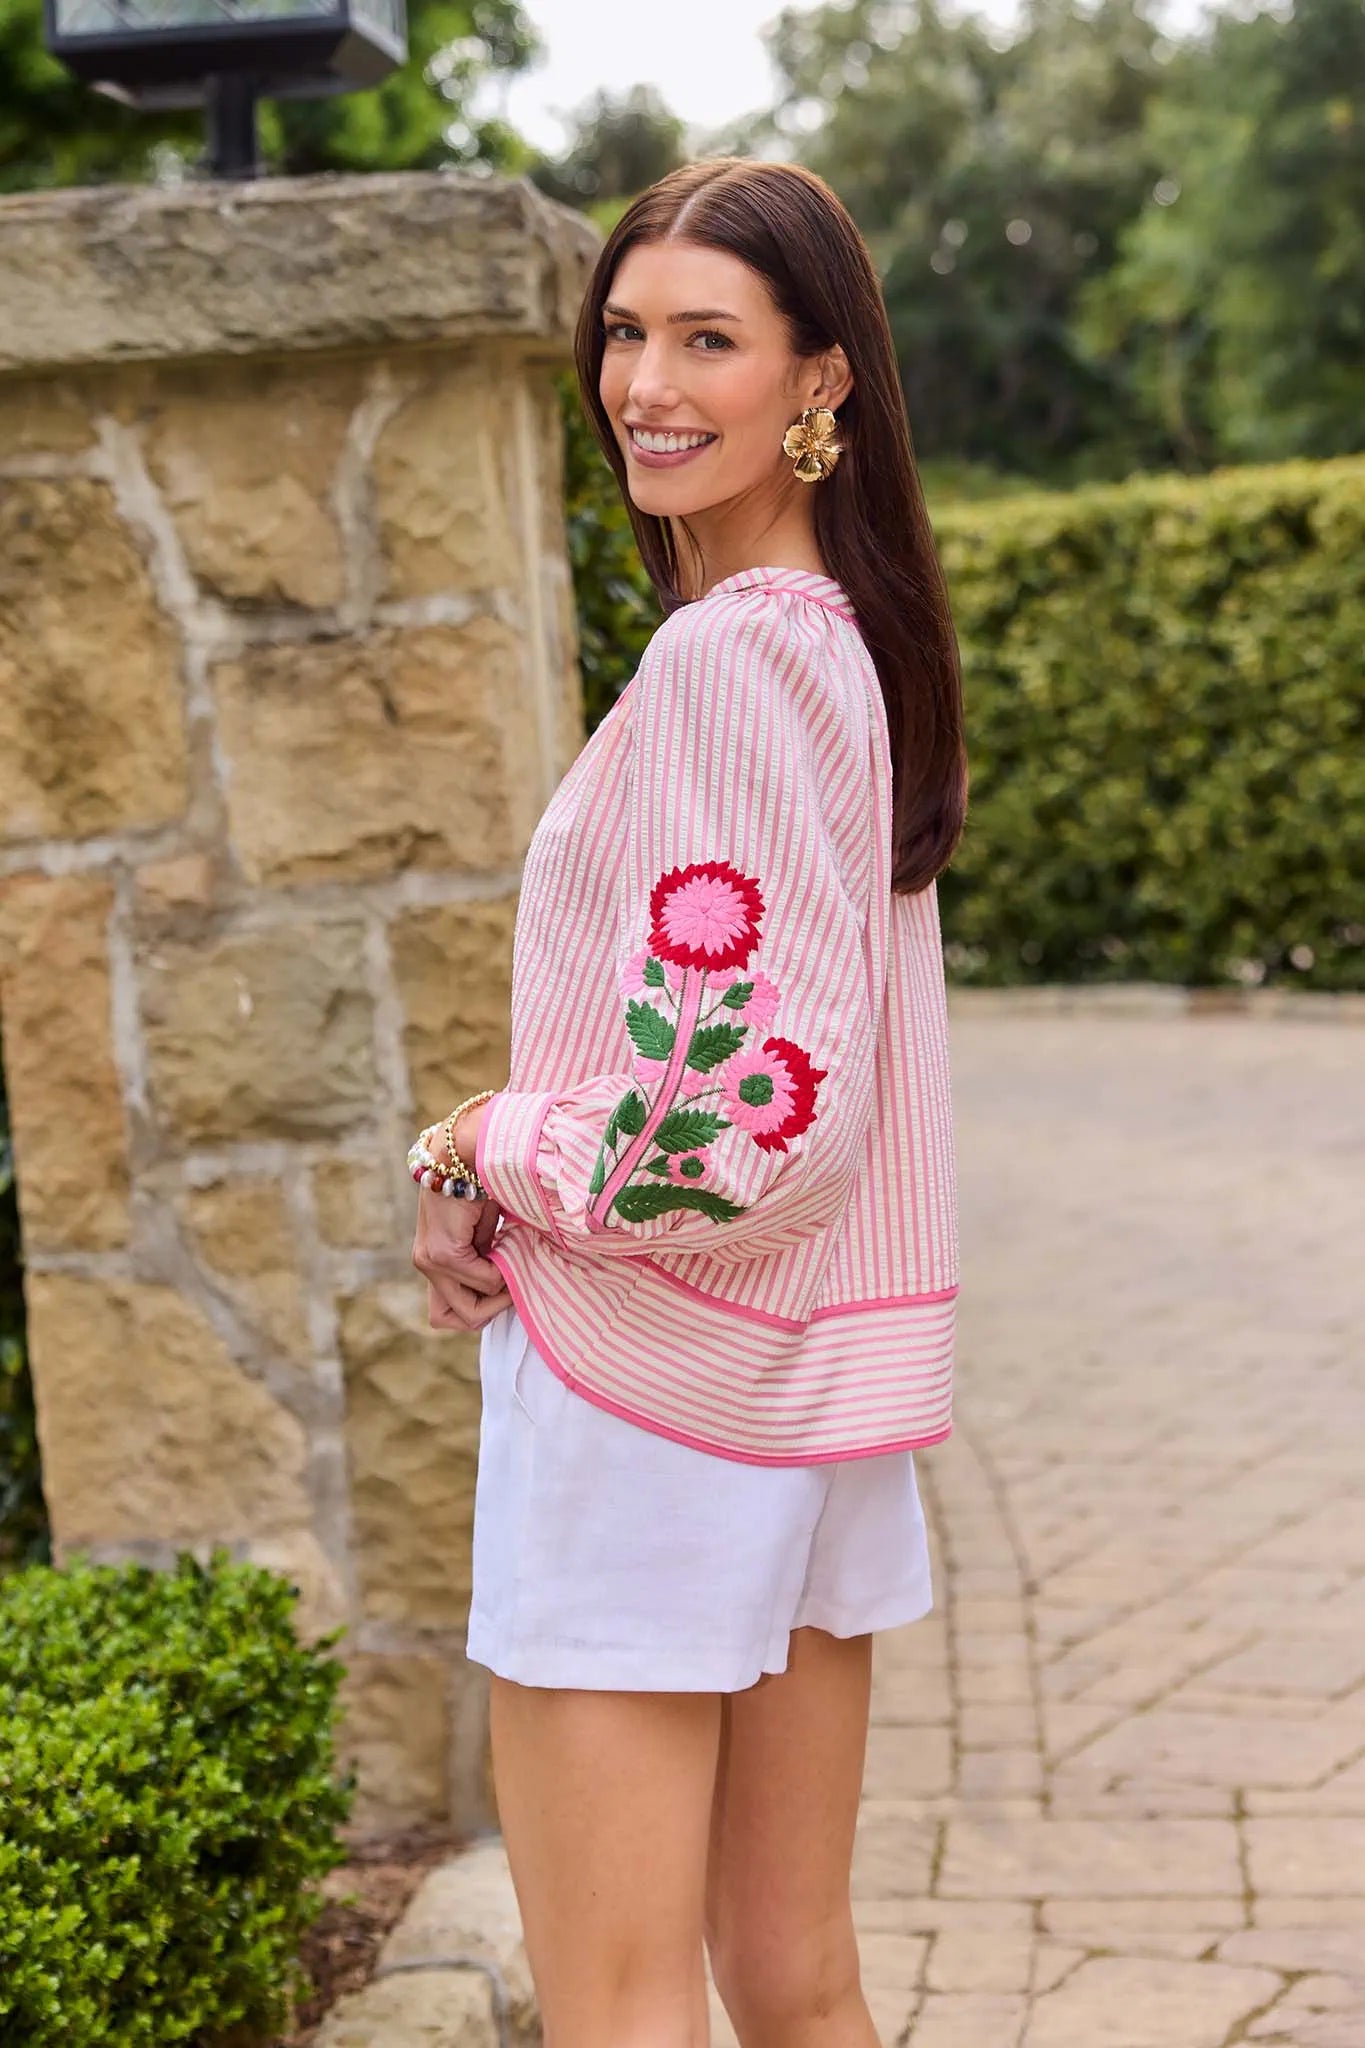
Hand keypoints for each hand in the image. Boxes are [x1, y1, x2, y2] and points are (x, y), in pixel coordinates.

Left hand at [411, 1102, 511, 1330]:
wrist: (469, 1149)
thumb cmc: (481, 1182)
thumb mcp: (483, 1229)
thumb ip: (486, 1256)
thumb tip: (506, 1282)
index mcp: (433, 1258)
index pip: (445, 1311)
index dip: (479, 1306)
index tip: (502, 1283)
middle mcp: (425, 1263)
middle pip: (452, 1318)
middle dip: (489, 1311)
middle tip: (512, 1284)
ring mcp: (430, 1261)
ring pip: (468, 1309)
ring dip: (499, 1294)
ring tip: (514, 1265)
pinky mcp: (443, 1253)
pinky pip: (482, 1280)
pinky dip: (503, 1272)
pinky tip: (511, 1246)